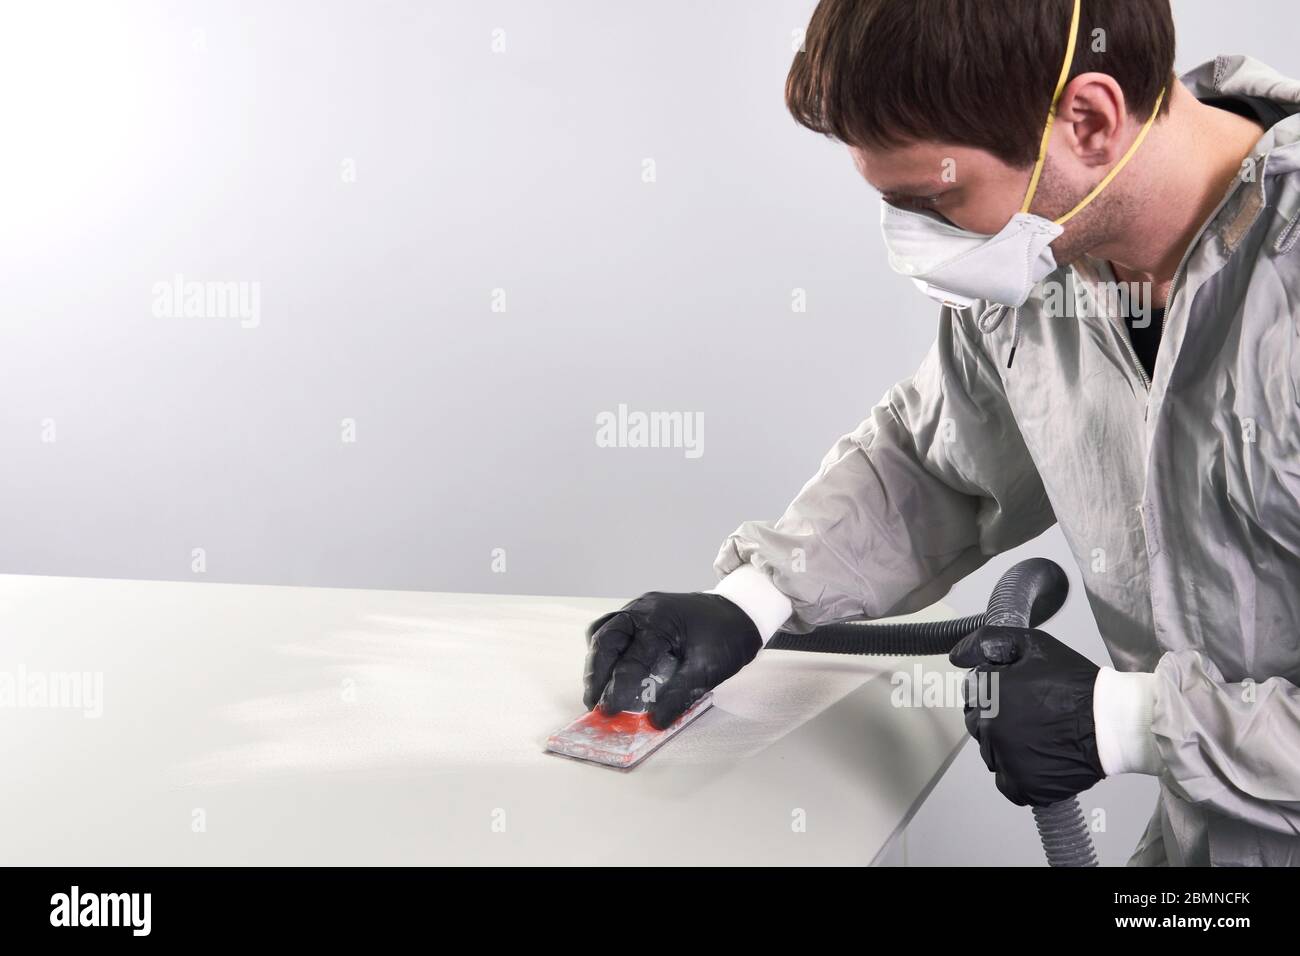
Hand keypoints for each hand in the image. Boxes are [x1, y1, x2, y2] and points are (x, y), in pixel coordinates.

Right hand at [583, 591, 761, 729]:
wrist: (743, 612)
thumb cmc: (728, 636)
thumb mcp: (708, 669)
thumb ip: (680, 694)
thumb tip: (654, 721)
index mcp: (659, 619)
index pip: (631, 657)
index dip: (618, 688)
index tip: (609, 712)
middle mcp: (643, 609)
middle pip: (605, 638)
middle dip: (596, 673)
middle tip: (593, 704)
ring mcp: (641, 609)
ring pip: (604, 631)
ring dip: (598, 662)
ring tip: (596, 691)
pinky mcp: (643, 616)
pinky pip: (614, 630)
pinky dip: (608, 651)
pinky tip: (610, 671)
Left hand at [949, 625, 1104, 806]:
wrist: (1111, 721)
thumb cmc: (1071, 681)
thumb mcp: (1031, 645)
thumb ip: (987, 642)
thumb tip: (956, 656)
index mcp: (986, 695)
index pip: (973, 691)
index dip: (994, 687)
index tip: (1017, 689)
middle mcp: (988, 729)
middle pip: (977, 722)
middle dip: (995, 715)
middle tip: (1029, 712)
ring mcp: (1004, 759)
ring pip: (991, 751)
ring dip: (1005, 743)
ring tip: (1036, 734)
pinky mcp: (1023, 786)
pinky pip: (1007, 782)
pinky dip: (1017, 773)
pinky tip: (1036, 759)